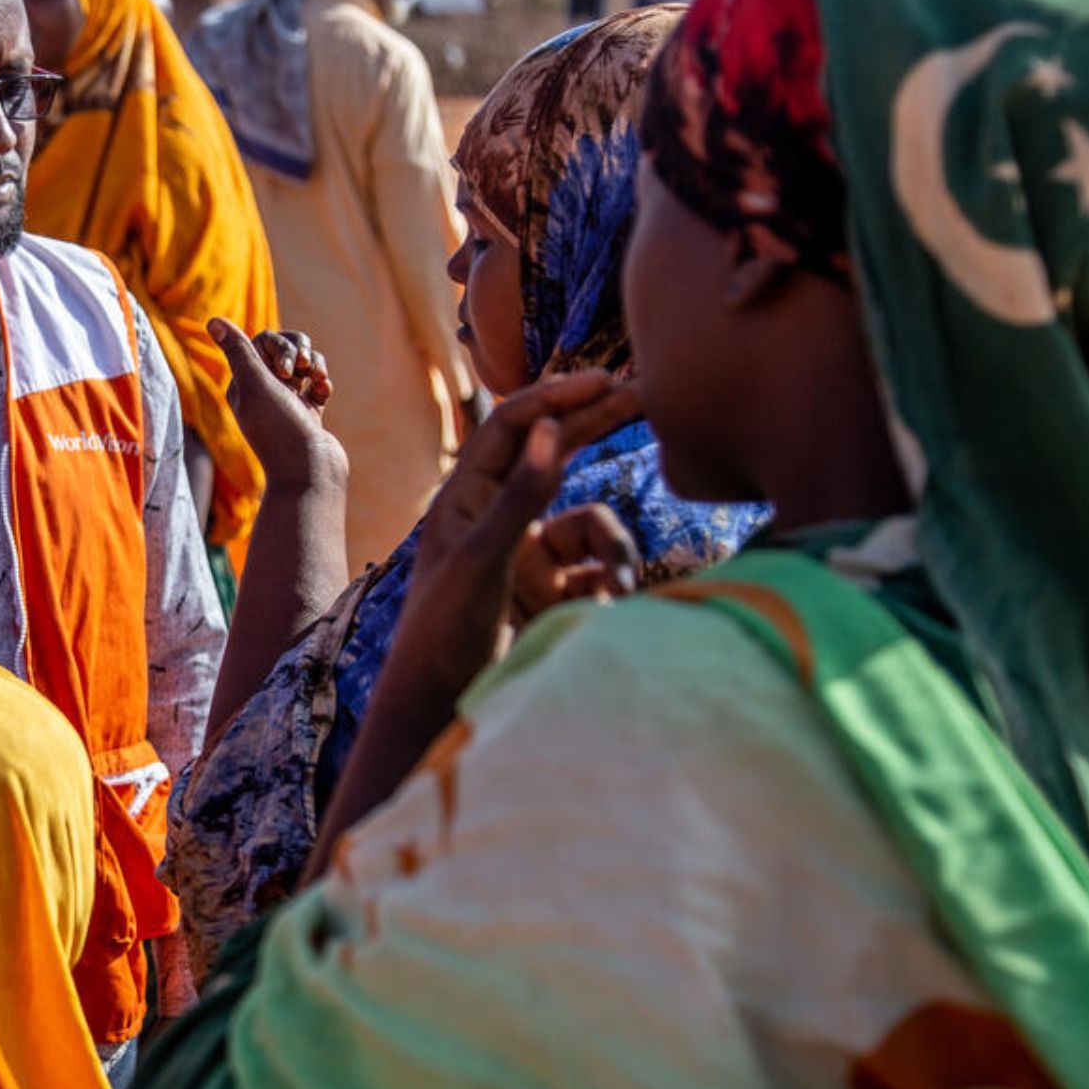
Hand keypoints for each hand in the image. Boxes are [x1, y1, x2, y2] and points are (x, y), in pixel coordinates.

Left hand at [209, 319, 345, 489]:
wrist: (310, 471)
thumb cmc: (280, 427)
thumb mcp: (255, 385)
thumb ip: (238, 351)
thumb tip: (212, 320)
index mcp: (243, 384)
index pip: (262, 341)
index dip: (278, 345)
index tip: (284, 369)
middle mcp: (263, 391)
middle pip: (285, 346)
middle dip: (299, 350)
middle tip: (301, 370)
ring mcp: (288, 401)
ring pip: (304, 362)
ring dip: (315, 363)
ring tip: (318, 380)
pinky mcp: (308, 411)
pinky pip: (317, 383)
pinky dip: (323, 383)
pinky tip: (324, 393)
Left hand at [397, 372, 641, 701]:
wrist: (442, 709)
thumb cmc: (445, 630)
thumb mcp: (483, 558)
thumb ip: (523, 494)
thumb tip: (553, 428)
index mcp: (464, 497)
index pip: (512, 426)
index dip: (557, 397)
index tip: (606, 379)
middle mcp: (495, 518)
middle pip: (552, 452)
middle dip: (597, 424)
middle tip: (646, 391)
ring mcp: (526, 557)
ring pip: (590, 525)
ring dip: (614, 550)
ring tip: (616, 586)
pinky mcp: (550, 595)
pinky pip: (598, 570)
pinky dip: (611, 582)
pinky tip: (605, 611)